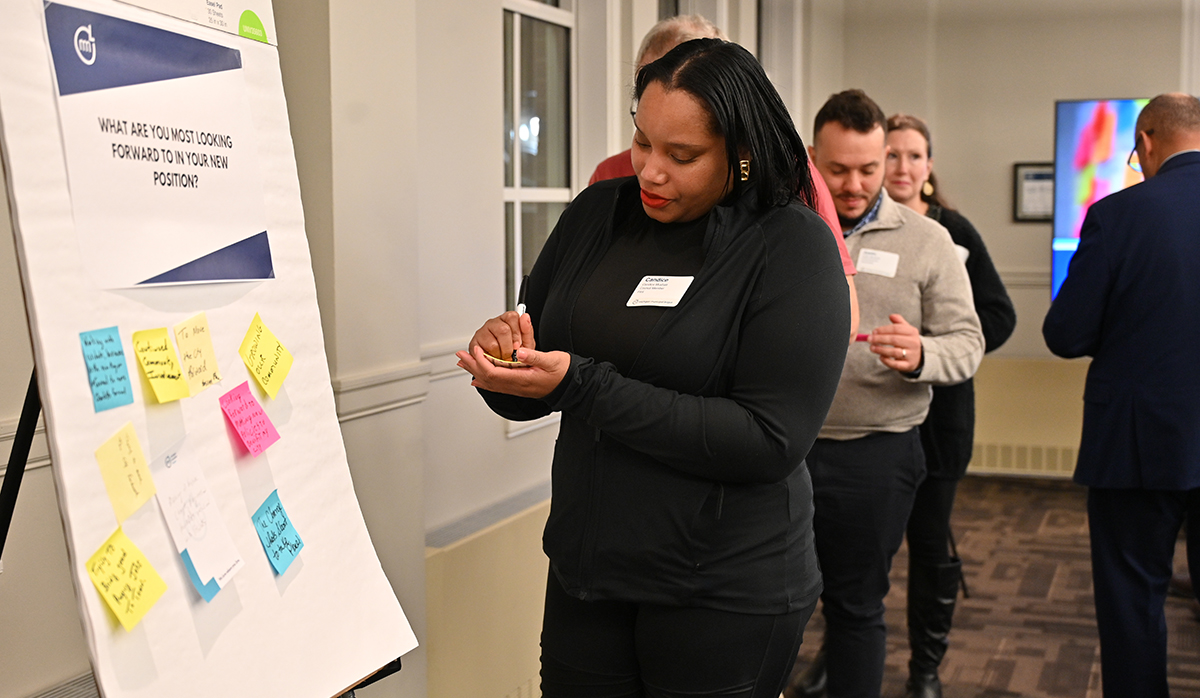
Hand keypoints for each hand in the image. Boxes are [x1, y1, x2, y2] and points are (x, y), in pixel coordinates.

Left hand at [455, 344, 569, 398]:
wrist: (572, 385)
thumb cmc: (563, 373)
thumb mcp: (552, 360)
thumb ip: (534, 356)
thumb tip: (519, 352)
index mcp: (522, 379)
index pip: (494, 372)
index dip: (482, 361)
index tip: (476, 349)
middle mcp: (517, 386)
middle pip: (487, 378)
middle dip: (472, 366)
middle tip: (460, 356)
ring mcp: (517, 387)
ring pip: (489, 382)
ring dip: (475, 371)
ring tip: (464, 363)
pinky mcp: (518, 385)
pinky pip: (496, 384)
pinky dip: (484, 379)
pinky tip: (478, 378)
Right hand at [467, 311, 535, 363]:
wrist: (502, 367)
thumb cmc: (514, 352)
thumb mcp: (526, 343)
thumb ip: (527, 331)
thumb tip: (525, 317)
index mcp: (507, 320)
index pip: (512, 317)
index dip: (517, 333)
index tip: (518, 344)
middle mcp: (494, 324)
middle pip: (503, 330)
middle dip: (509, 347)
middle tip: (511, 354)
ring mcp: (482, 332)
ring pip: (493, 343)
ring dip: (500, 355)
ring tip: (503, 358)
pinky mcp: (474, 344)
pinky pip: (482, 353)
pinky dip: (491, 359)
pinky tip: (495, 359)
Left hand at [868, 313, 922, 373]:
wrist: (919, 357)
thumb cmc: (908, 341)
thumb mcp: (907, 330)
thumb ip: (899, 322)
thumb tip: (891, 316)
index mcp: (912, 332)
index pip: (896, 329)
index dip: (883, 330)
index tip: (873, 331)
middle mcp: (913, 343)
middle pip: (894, 340)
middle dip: (879, 339)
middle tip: (869, 339)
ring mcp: (911, 355)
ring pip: (895, 352)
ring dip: (881, 349)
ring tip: (872, 348)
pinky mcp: (908, 365)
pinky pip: (896, 364)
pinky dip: (887, 361)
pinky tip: (880, 357)